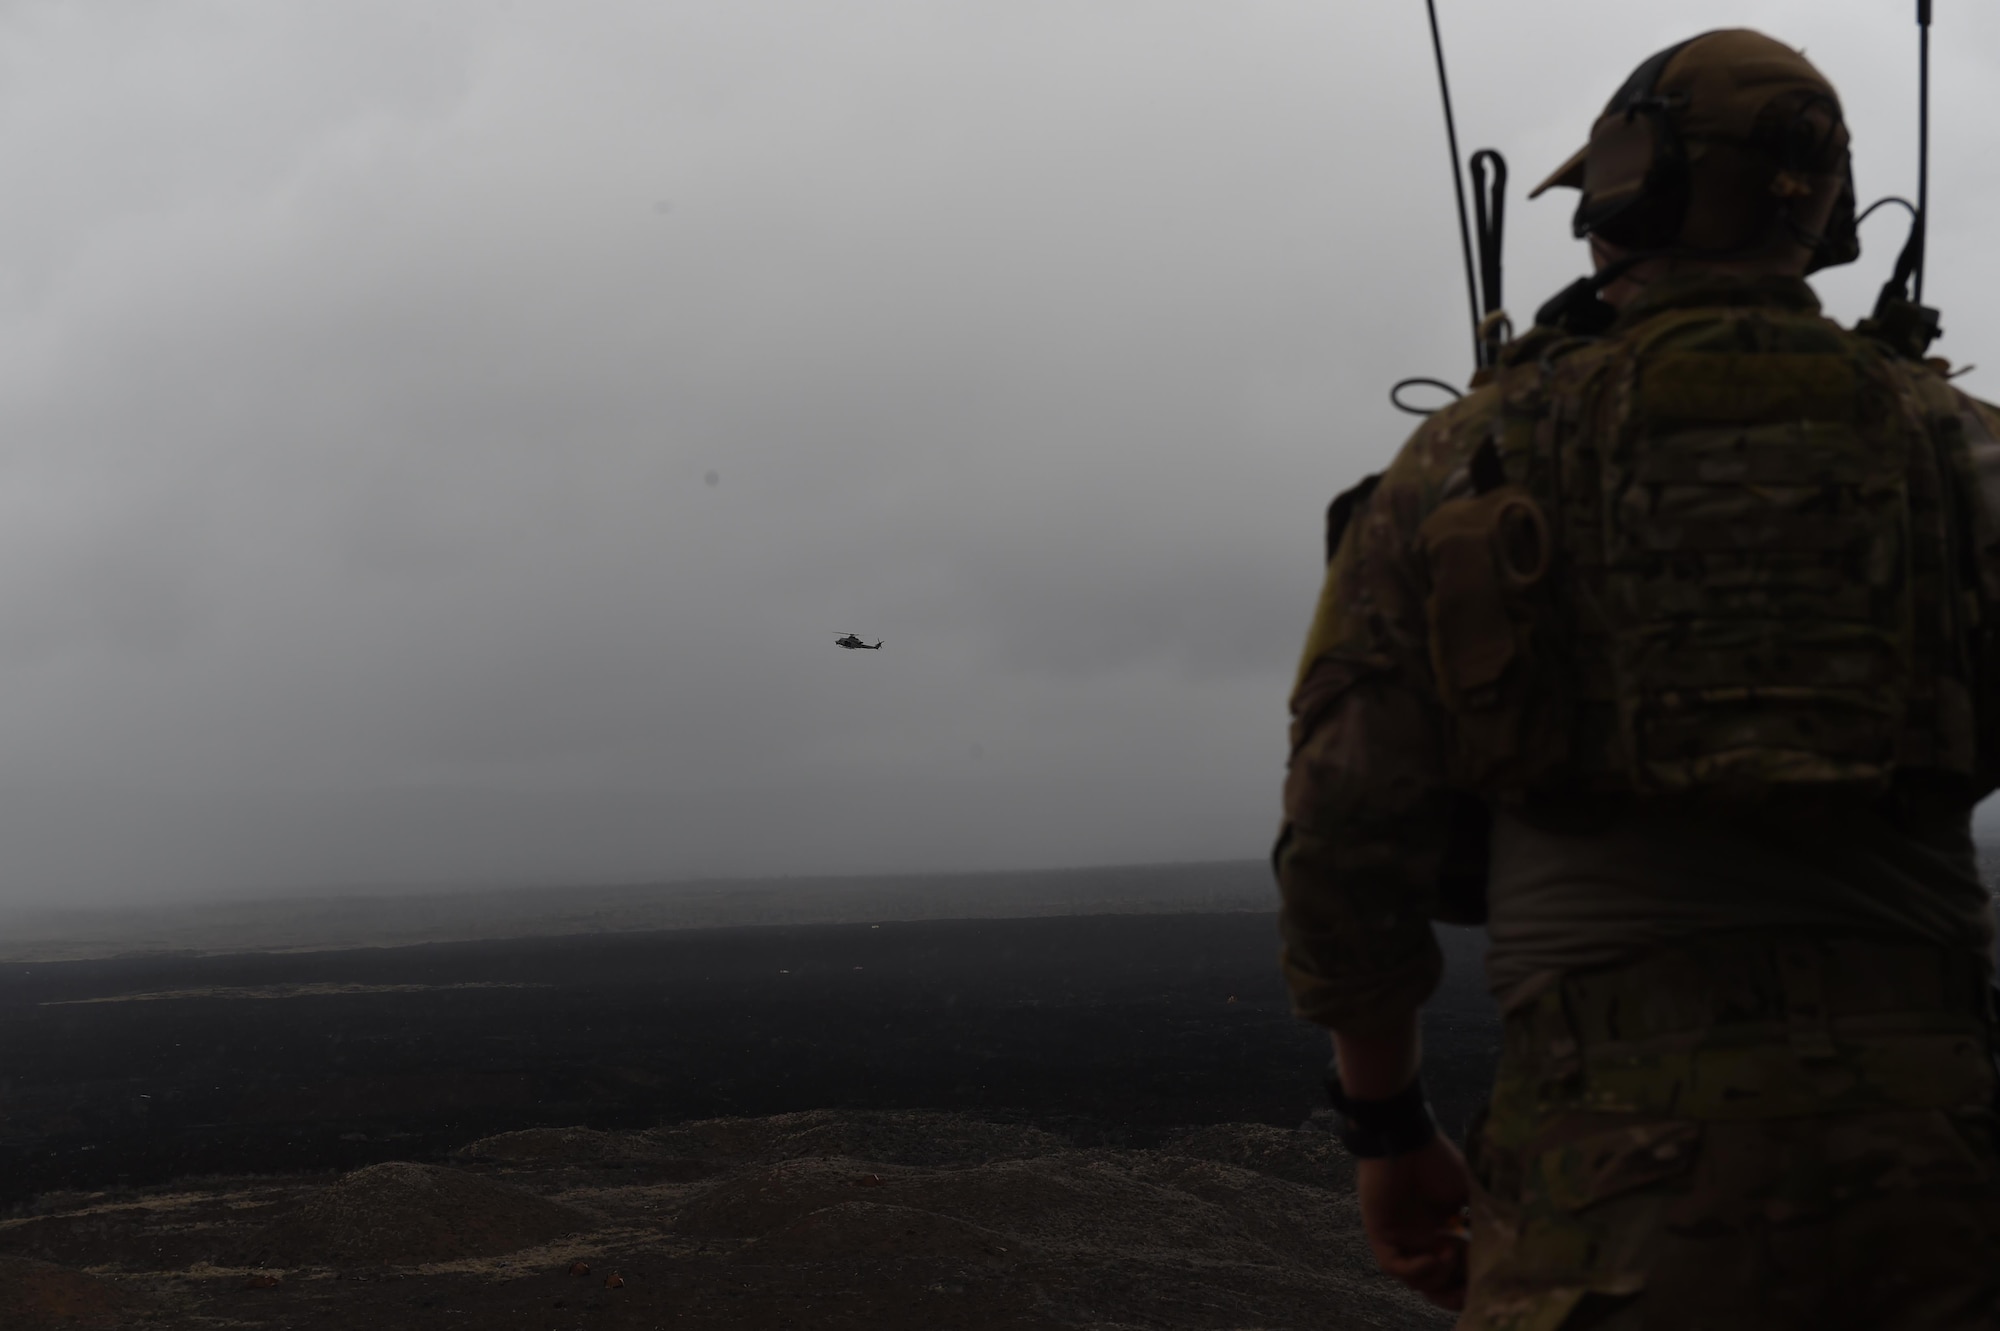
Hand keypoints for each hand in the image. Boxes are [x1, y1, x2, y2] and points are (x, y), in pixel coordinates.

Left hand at [1355, 1132, 1471, 1310]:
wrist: (1405, 1138)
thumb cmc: (1436, 1159)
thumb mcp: (1469, 1193)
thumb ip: (1485, 1217)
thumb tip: (1511, 1241)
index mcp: (1440, 1233)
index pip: (1453, 1271)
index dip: (1469, 1281)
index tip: (1487, 1279)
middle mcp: (1420, 1240)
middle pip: (1434, 1285)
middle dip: (1453, 1294)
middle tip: (1470, 1289)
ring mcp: (1399, 1238)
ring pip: (1416, 1281)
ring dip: (1438, 1277)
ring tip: (1452, 1252)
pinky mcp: (1380, 1233)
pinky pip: (1394, 1266)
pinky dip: (1417, 1270)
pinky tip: (1435, 1257)